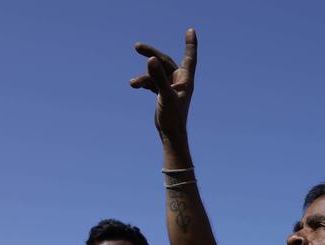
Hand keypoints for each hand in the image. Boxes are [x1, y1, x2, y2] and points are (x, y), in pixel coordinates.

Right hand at [129, 28, 197, 148]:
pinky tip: (134, 85)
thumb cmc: (173, 118)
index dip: (190, 43)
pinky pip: (152, 82)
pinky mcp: (162, 93)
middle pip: (165, 61)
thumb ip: (158, 77)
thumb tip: (151, 60)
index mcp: (186, 80)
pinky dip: (143, 82)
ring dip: (144, 76)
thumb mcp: (164, 96)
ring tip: (133, 83)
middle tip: (136, 46)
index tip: (190, 30)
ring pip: (156, 72)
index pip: (189, 57)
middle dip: (152, 54)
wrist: (170, 135)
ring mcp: (170, 87)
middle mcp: (179, 81)